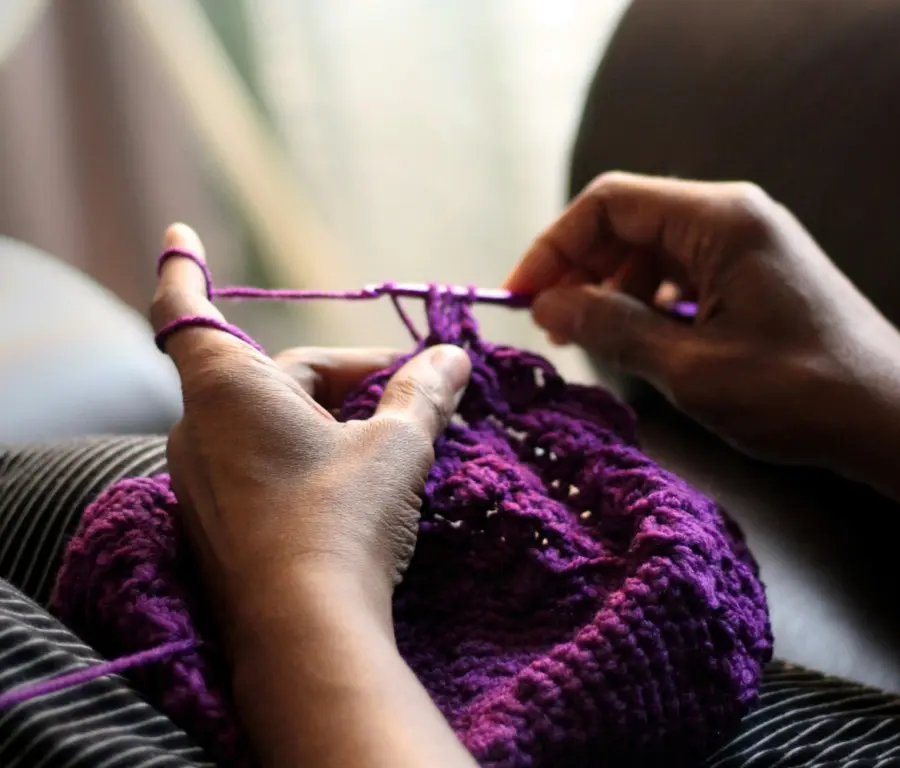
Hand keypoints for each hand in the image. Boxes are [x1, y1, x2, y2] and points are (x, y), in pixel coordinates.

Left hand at [151, 224, 470, 647]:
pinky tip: (359, 486)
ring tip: (396, 441)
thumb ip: (423, 394)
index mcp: (230, 390)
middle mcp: (200, 430)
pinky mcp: (218, 527)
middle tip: (413, 393)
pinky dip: (307, 458)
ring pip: (271, 425)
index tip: (180, 233)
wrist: (306, 631)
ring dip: (331, 420)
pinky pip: (261, 467)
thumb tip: (453, 357)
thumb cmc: (344, 519)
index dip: (185, 269)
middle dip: (345, 378)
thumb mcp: (396, 446)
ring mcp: (202, 484)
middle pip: (274, 376)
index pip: (190, 311)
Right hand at [505, 172, 899, 468]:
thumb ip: (612, 328)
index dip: (554, 246)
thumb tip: (547, 305)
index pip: (609, 202)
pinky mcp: (757, 273)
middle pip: (629, 221)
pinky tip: (642, 343)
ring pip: (653, 249)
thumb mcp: (691, 367)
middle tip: (552, 328)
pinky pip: (684, 272)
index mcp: (719, 219)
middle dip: (581, 270)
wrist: (893, 421)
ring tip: (591, 343)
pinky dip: (650, 302)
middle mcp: (734, 214)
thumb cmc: (799, 394)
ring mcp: (749, 242)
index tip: (521, 296)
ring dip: (613, 290)